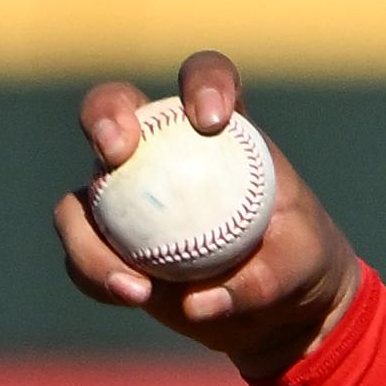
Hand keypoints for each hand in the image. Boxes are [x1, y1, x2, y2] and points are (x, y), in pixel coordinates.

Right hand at [51, 50, 361, 378]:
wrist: (278, 307)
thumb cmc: (299, 263)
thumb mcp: (302, 267)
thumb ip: (261, 280)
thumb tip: (197, 302)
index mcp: (224, 131)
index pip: (208, 77)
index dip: (203, 82)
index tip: (211, 121)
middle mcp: (164, 148)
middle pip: (116, 107)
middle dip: (105, 115)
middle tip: (116, 153)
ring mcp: (128, 192)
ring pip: (84, 191)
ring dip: (89, 235)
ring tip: (137, 287)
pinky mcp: (107, 239)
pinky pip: (83, 251)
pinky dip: (96, 274)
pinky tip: (131, 297)